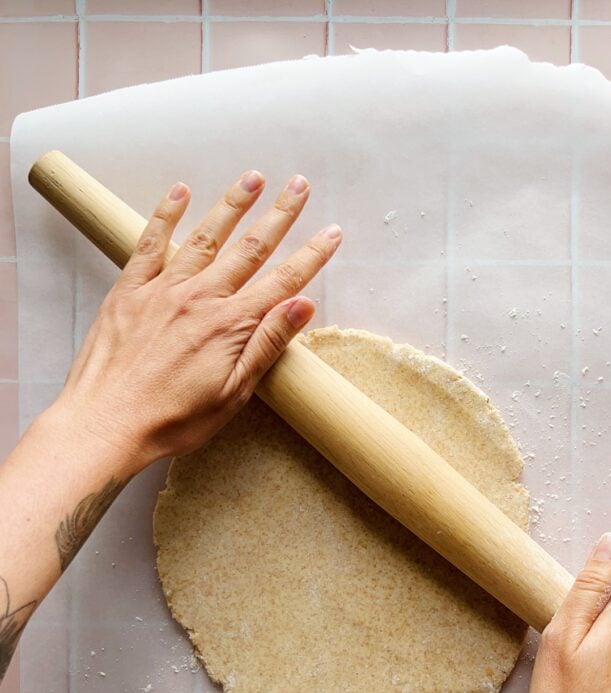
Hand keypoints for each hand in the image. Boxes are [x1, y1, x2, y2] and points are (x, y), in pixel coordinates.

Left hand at [52, 171, 341, 473]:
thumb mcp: (232, 394)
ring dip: (232, 204)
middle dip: (279, 215)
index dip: (312, 255)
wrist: (105, 424)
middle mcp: (199, 298)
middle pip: (249, 248)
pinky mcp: (129, 291)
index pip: (282, 282)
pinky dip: (167, 215)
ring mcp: (162, 290)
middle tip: (299, 185)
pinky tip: (180, 192)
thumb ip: (267, 345)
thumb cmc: (171, 420)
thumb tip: (302, 306)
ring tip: (253, 177)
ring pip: (206, 237)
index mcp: (229, 326)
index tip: (332, 232)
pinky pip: (151, 243)